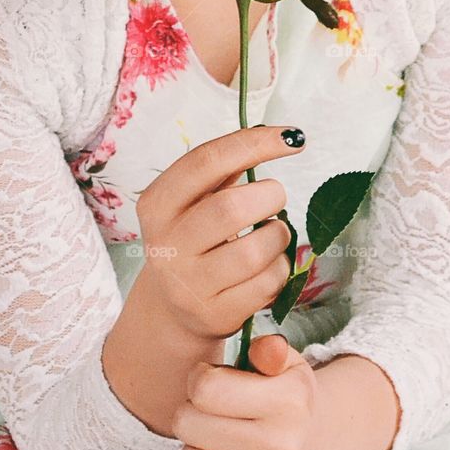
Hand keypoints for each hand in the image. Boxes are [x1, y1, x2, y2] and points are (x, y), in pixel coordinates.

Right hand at [136, 126, 303, 341]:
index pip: (207, 161)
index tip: (292, 137)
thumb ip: (226, 167)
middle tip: (274, 199)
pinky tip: (268, 266)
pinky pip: (266, 284)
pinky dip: (280, 269)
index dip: (254, 143)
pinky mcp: (214, 315)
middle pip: (232, 207)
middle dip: (270, 196)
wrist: (173, 310)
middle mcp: (166, 244)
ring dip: (278, 235)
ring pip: (255, 251)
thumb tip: (279, 135)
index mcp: (158, 203)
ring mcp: (188, 284)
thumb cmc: (196, 240)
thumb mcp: (196, 201)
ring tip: (272, 234)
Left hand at [172, 334, 318, 449]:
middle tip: (210, 411)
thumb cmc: (289, 397)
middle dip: (192, 412)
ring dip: (194, 448)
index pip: (205, 390)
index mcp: (289, 403)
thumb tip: (266, 348)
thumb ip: (270, 350)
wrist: (317, 446)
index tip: (211, 380)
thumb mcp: (286, 364)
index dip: (199, 379)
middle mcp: (283, 449)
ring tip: (214, 439)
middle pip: (188, 425)